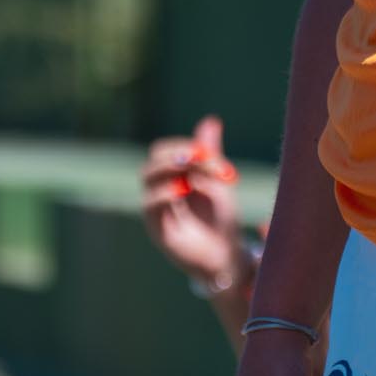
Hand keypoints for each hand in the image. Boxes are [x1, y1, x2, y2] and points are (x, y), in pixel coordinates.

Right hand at [141, 114, 246, 290]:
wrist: (227, 255)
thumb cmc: (221, 218)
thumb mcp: (219, 181)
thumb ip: (211, 155)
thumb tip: (211, 120)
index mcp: (171, 179)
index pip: (162, 151)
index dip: (183, 146)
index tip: (208, 153)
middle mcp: (159, 192)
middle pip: (152, 162)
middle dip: (176, 154)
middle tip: (201, 157)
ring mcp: (156, 211)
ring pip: (147, 178)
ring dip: (170, 167)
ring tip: (193, 168)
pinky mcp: (158, 229)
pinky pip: (151, 205)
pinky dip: (165, 192)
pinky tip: (184, 189)